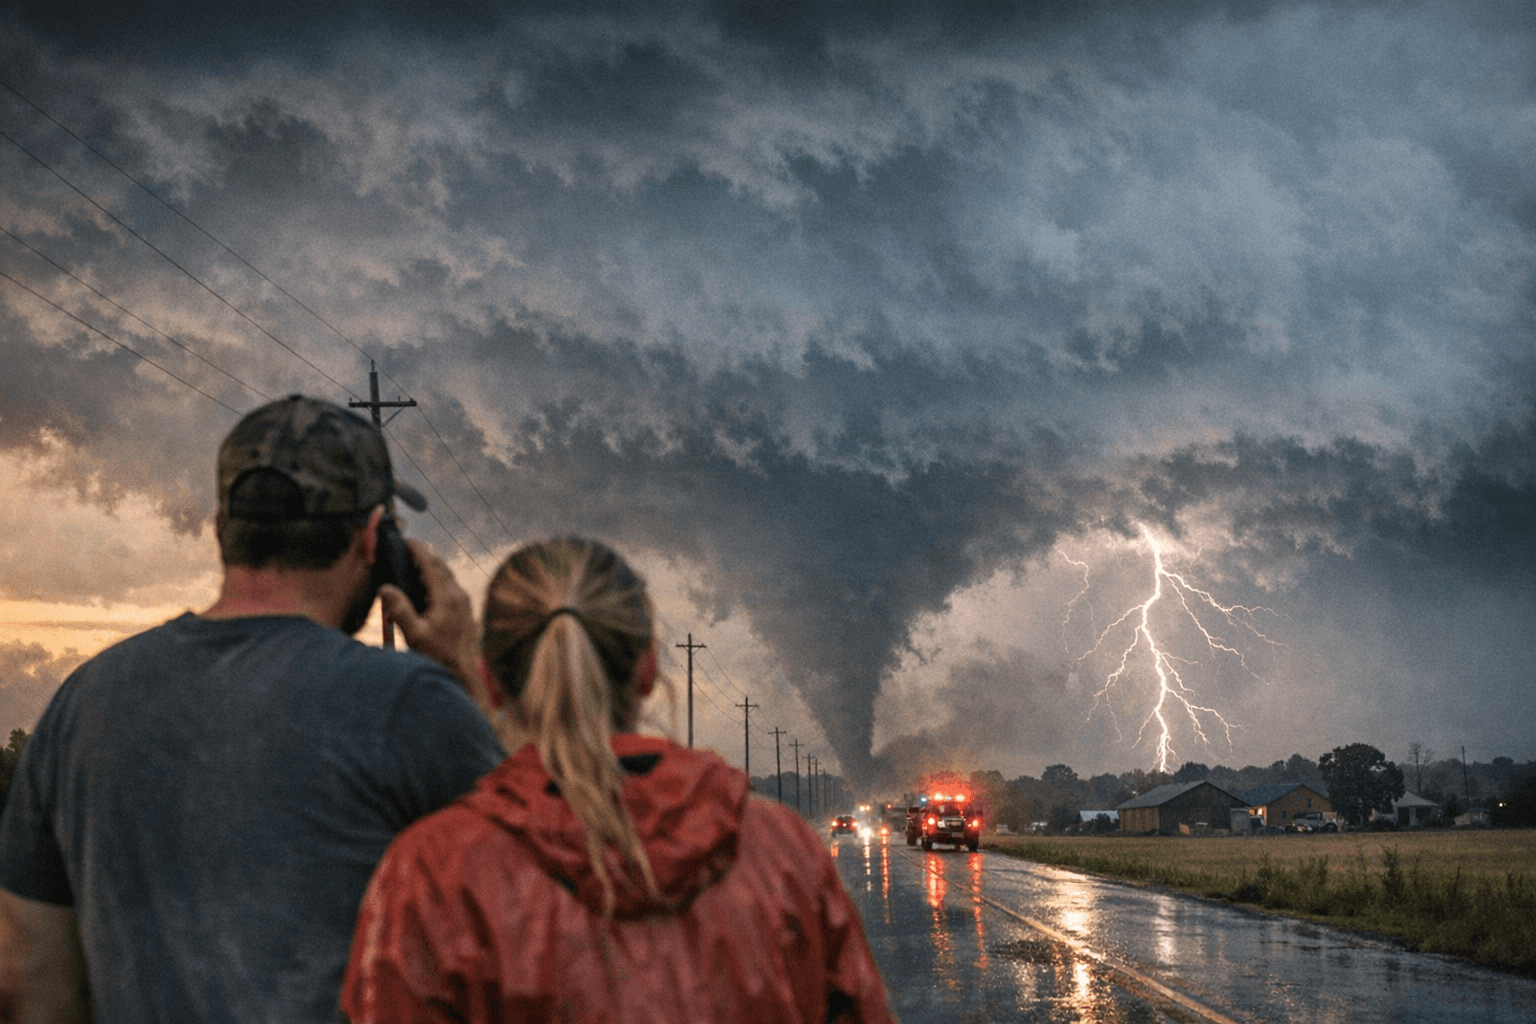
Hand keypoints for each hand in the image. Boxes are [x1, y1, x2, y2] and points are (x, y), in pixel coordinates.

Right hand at [378, 539, 480, 694]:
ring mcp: (465, 602)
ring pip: (447, 576)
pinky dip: (438, 581)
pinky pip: (451, 587)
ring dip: (431, 569)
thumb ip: (400, 609)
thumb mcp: (414, 635)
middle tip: (406, 552)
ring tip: (413, 568)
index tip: (406, 540)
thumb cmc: (437, 655)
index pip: (430, 565)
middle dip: (424, 557)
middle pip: (440, 567)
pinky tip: (426, 590)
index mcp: (446, 597)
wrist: (462, 673)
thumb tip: (385, 588)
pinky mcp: (466, 610)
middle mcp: (458, 595)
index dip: (418, 550)